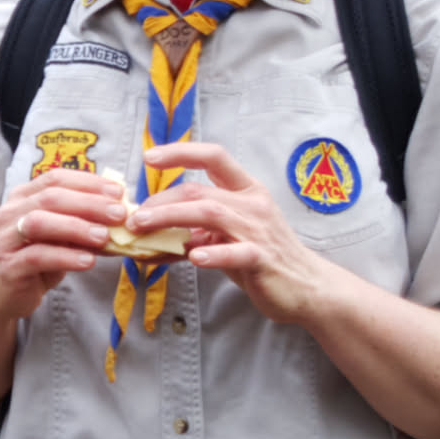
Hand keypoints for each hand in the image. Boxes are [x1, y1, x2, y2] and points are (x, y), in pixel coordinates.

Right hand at [0, 166, 128, 322]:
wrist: (3, 292)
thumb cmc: (37, 258)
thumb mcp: (61, 236)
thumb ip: (83, 221)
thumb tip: (122, 213)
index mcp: (23, 197)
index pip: (56, 179)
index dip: (88, 182)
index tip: (119, 192)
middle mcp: (11, 212)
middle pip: (50, 198)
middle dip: (89, 203)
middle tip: (119, 213)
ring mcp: (7, 239)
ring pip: (39, 223)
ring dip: (76, 227)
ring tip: (104, 236)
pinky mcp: (9, 266)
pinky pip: (37, 256)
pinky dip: (66, 257)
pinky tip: (88, 261)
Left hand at [131, 142, 342, 323]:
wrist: (306, 287)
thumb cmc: (262, 258)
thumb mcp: (228, 236)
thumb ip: (196, 228)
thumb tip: (149, 229)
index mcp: (246, 190)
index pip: (214, 156)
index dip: (181, 152)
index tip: (149, 157)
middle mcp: (253, 204)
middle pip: (200, 191)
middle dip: (161, 201)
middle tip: (133, 216)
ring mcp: (259, 230)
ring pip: (211, 213)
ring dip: (172, 218)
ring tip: (143, 227)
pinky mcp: (262, 258)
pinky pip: (235, 252)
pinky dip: (213, 253)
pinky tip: (193, 257)